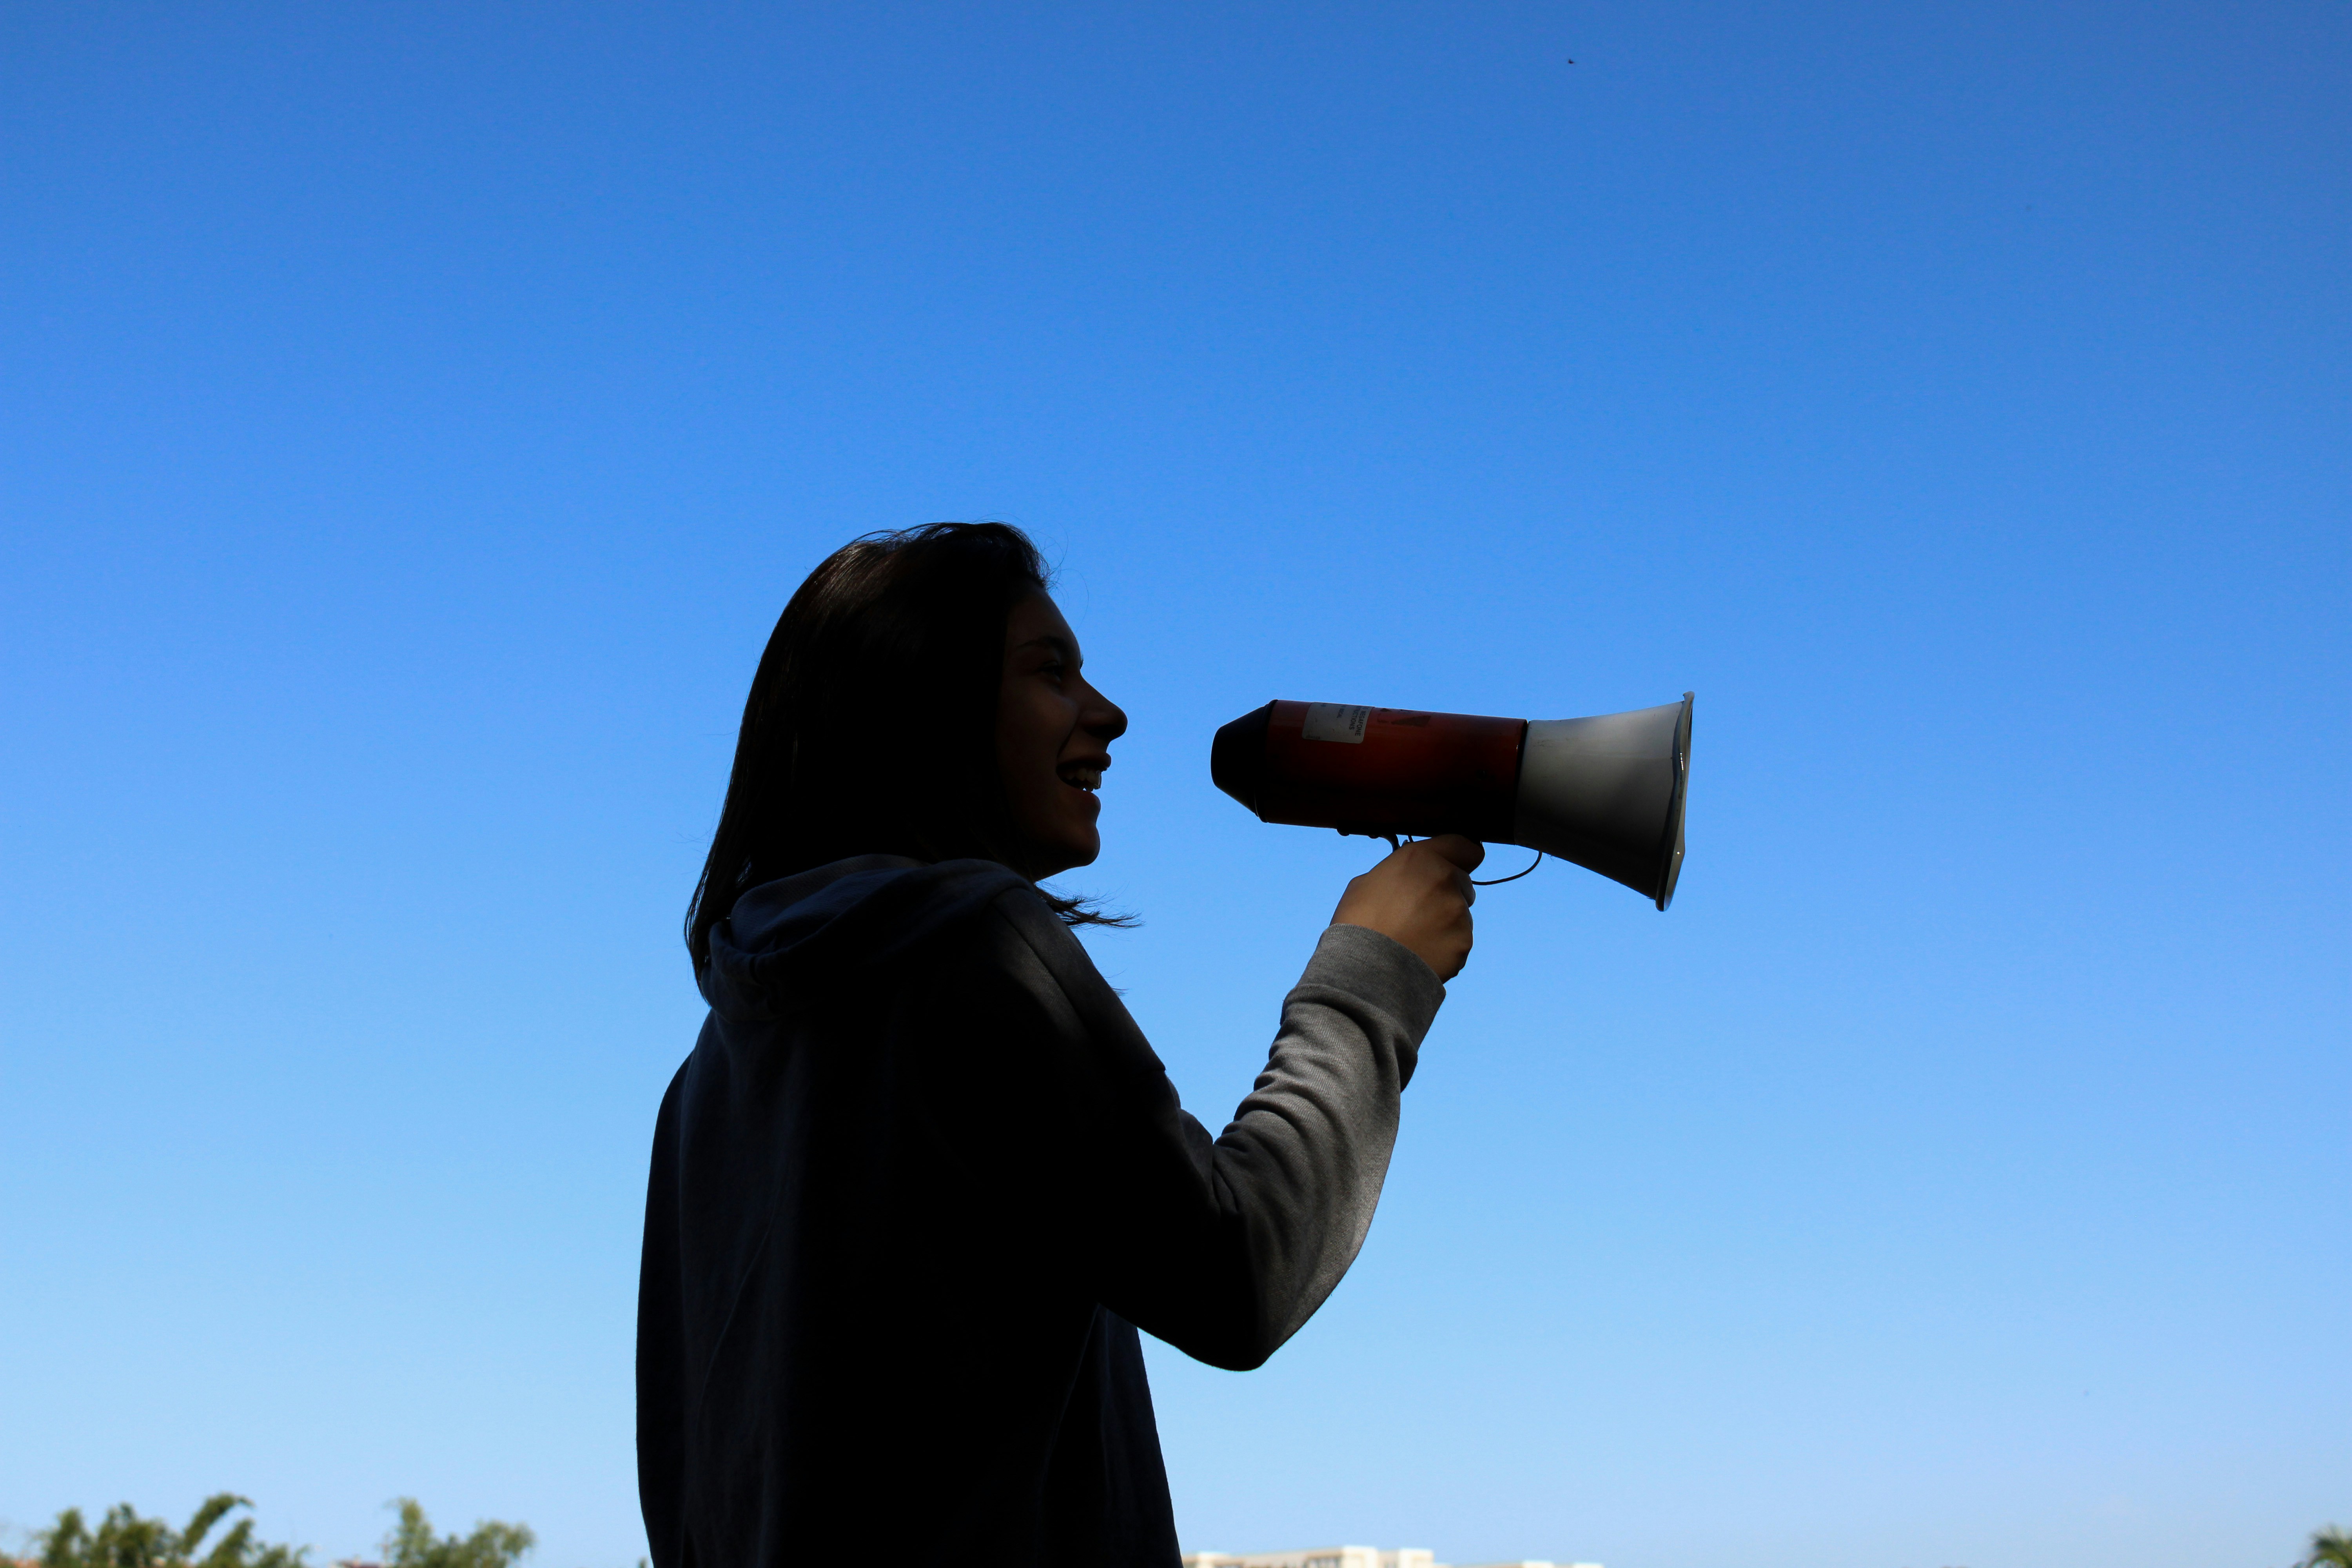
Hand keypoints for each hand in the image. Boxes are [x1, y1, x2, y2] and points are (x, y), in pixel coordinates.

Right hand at [1331, 834, 1484, 981]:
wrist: (1365, 969)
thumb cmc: (1358, 923)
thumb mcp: (1366, 882)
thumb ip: (1398, 872)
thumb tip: (1406, 876)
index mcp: (1422, 858)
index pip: (1465, 846)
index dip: (1459, 857)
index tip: (1452, 866)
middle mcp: (1445, 879)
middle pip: (1463, 883)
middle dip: (1448, 894)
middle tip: (1420, 912)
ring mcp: (1458, 912)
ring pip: (1461, 914)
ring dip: (1445, 922)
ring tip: (1415, 938)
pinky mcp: (1464, 941)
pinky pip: (1459, 941)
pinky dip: (1445, 947)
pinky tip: (1421, 953)